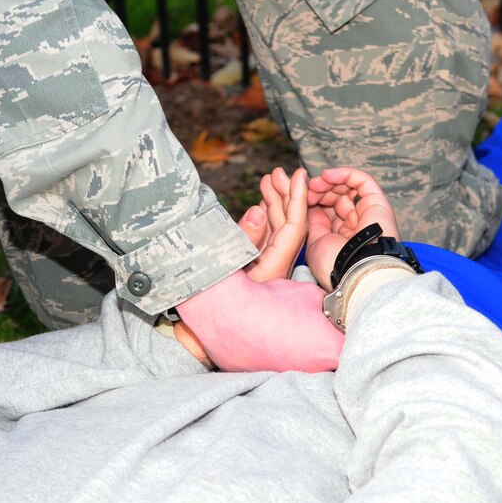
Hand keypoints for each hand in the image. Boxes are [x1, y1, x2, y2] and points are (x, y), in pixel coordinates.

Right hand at [176, 167, 342, 372]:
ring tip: (270, 177)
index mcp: (274, 269)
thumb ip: (244, 240)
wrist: (202, 332)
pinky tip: (261, 199)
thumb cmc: (212, 302)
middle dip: (286, 195)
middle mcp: (274, 267)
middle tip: (282, 170)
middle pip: (289, 224)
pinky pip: (266, 236)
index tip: (299, 175)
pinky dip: (264, 216)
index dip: (298, 199)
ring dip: (275, 202)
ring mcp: (265, 266)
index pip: (294, 228)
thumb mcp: (226, 268)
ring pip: (277, 228)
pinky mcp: (255, 267)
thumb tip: (259, 211)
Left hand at [306, 167, 399, 290]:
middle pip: (336, 199)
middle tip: (306, 189)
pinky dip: (345, 174)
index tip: (297, 198)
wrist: (355, 270)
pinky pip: (362, 181)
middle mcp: (356, 226)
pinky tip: (327, 176)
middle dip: (319, 191)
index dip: (313, 202)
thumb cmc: (333, 264)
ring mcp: (368, 214)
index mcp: (342, 239)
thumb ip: (314, 222)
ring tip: (315, 183)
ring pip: (348, 188)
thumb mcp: (315, 242)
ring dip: (329, 182)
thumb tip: (309, 204)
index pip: (327, 212)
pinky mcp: (379, 203)